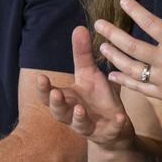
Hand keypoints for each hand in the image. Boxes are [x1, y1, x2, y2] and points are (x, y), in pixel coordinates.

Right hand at [36, 26, 135, 150]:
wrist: (115, 126)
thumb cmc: (97, 98)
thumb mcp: (90, 74)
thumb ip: (82, 54)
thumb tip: (79, 27)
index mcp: (67, 99)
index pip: (49, 95)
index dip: (44, 89)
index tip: (41, 78)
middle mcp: (73, 115)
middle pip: (58, 112)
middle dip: (56, 104)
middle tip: (57, 95)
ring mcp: (89, 126)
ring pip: (79, 125)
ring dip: (78, 117)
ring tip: (80, 109)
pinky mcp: (107, 133)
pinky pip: (110, 130)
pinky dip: (114, 125)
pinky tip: (120, 118)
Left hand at [94, 0, 161, 131]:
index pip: (152, 24)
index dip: (136, 11)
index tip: (123, 1)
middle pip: (133, 46)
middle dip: (113, 34)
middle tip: (98, 24)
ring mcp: (161, 80)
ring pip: (131, 67)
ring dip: (114, 56)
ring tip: (101, 46)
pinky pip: (138, 87)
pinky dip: (123, 81)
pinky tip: (112, 75)